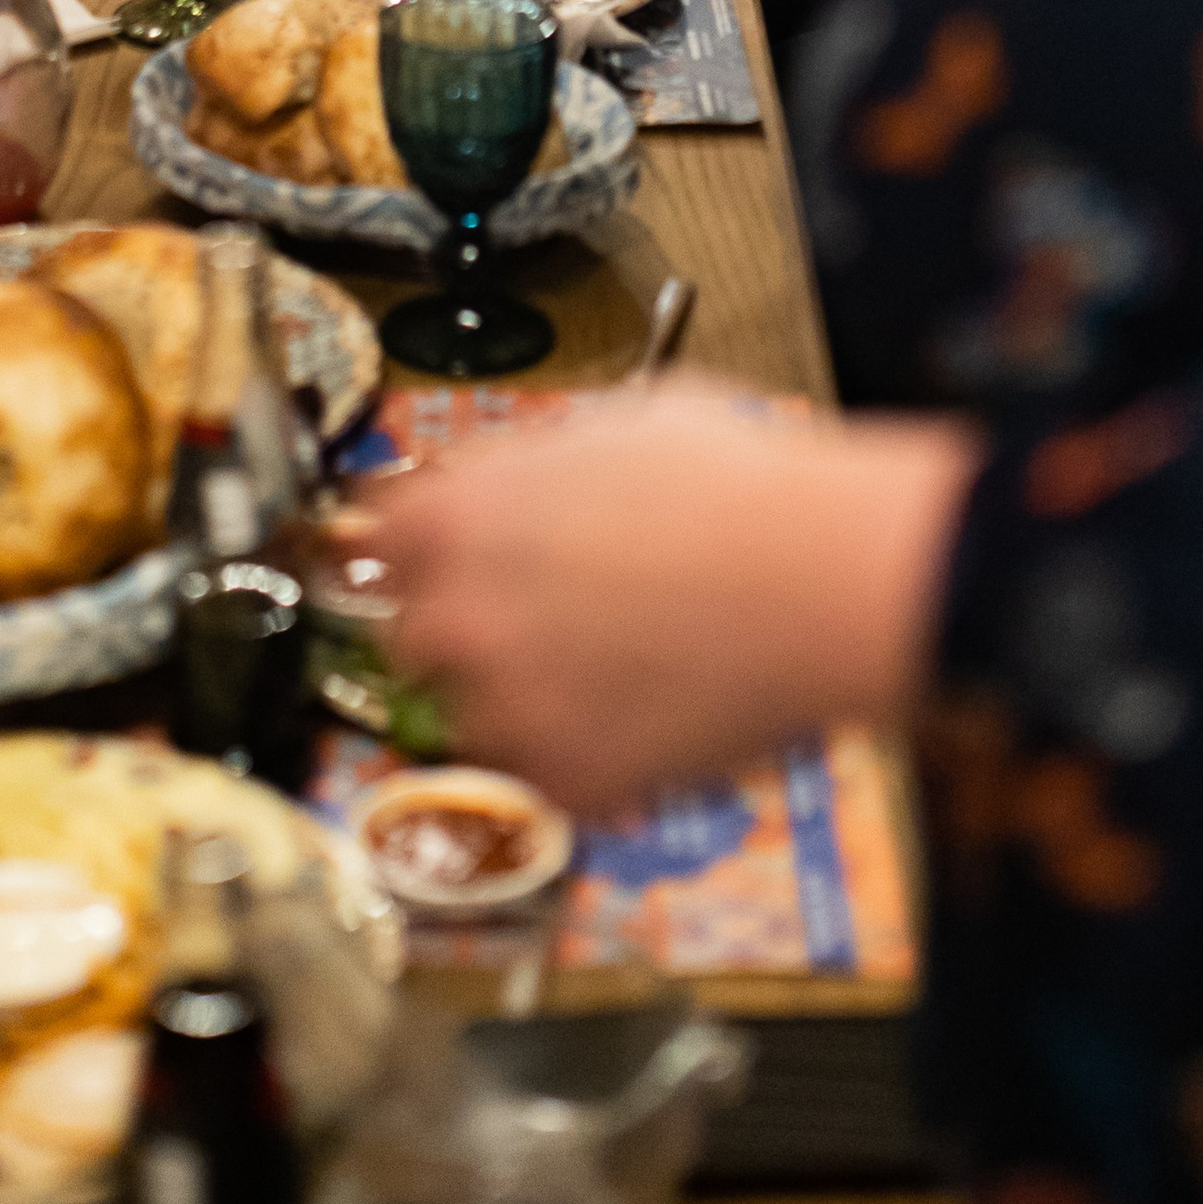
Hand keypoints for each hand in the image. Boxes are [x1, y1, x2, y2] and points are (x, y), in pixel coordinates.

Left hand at [359, 388, 978, 817]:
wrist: (822, 578)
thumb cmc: (739, 485)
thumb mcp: (613, 424)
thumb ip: (536, 466)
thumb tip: (527, 479)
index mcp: (450, 515)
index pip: (379, 539)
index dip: (420, 546)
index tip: (437, 559)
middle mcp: (456, 615)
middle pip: (414, 636)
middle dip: (466, 628)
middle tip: (542, 620)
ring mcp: (508, 707)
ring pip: (481, 719)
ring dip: (526, 702)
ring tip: (615, 673)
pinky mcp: (570, 779)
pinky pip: (553, 778)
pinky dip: (590, 760)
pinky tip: (647, 719)